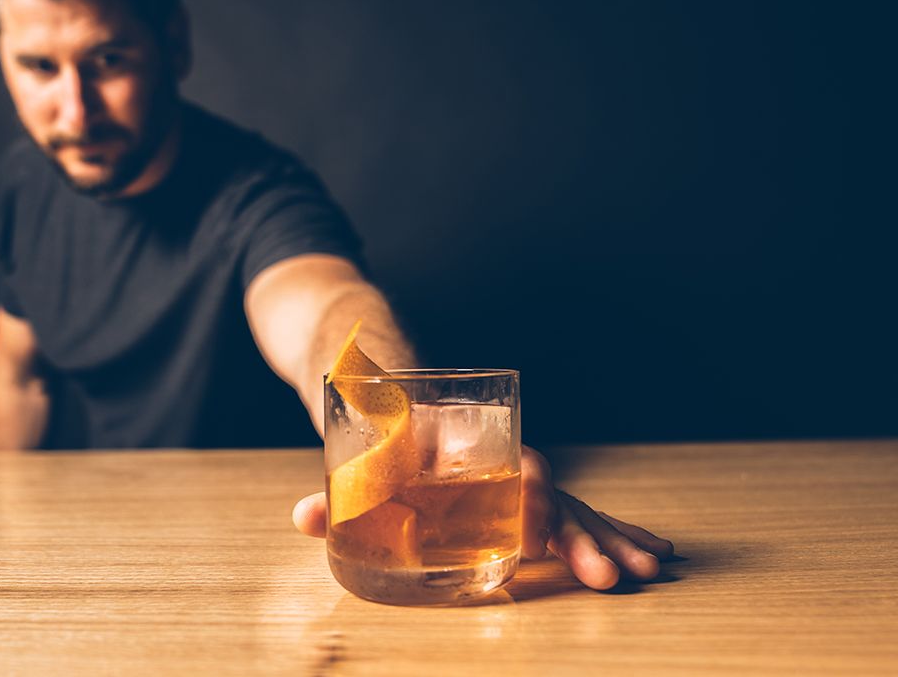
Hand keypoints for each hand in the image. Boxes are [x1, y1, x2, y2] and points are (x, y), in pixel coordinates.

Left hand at [291, 445, 674, 589]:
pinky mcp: (518, 493)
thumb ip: (337, 487)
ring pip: (571, 504)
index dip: (527, 498)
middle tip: (611, 574)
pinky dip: (605, 527)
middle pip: (550, 494)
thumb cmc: (375, 421)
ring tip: (653, 566)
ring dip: (608, 534)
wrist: (384, 384)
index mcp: (467, 445)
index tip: (539, 530)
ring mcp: (513, 475)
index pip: (507, 469)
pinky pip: (569, 512)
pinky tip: (646, 547)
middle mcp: (500, 458)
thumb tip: (304, 518)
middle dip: (581, 534)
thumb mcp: (355, 450)